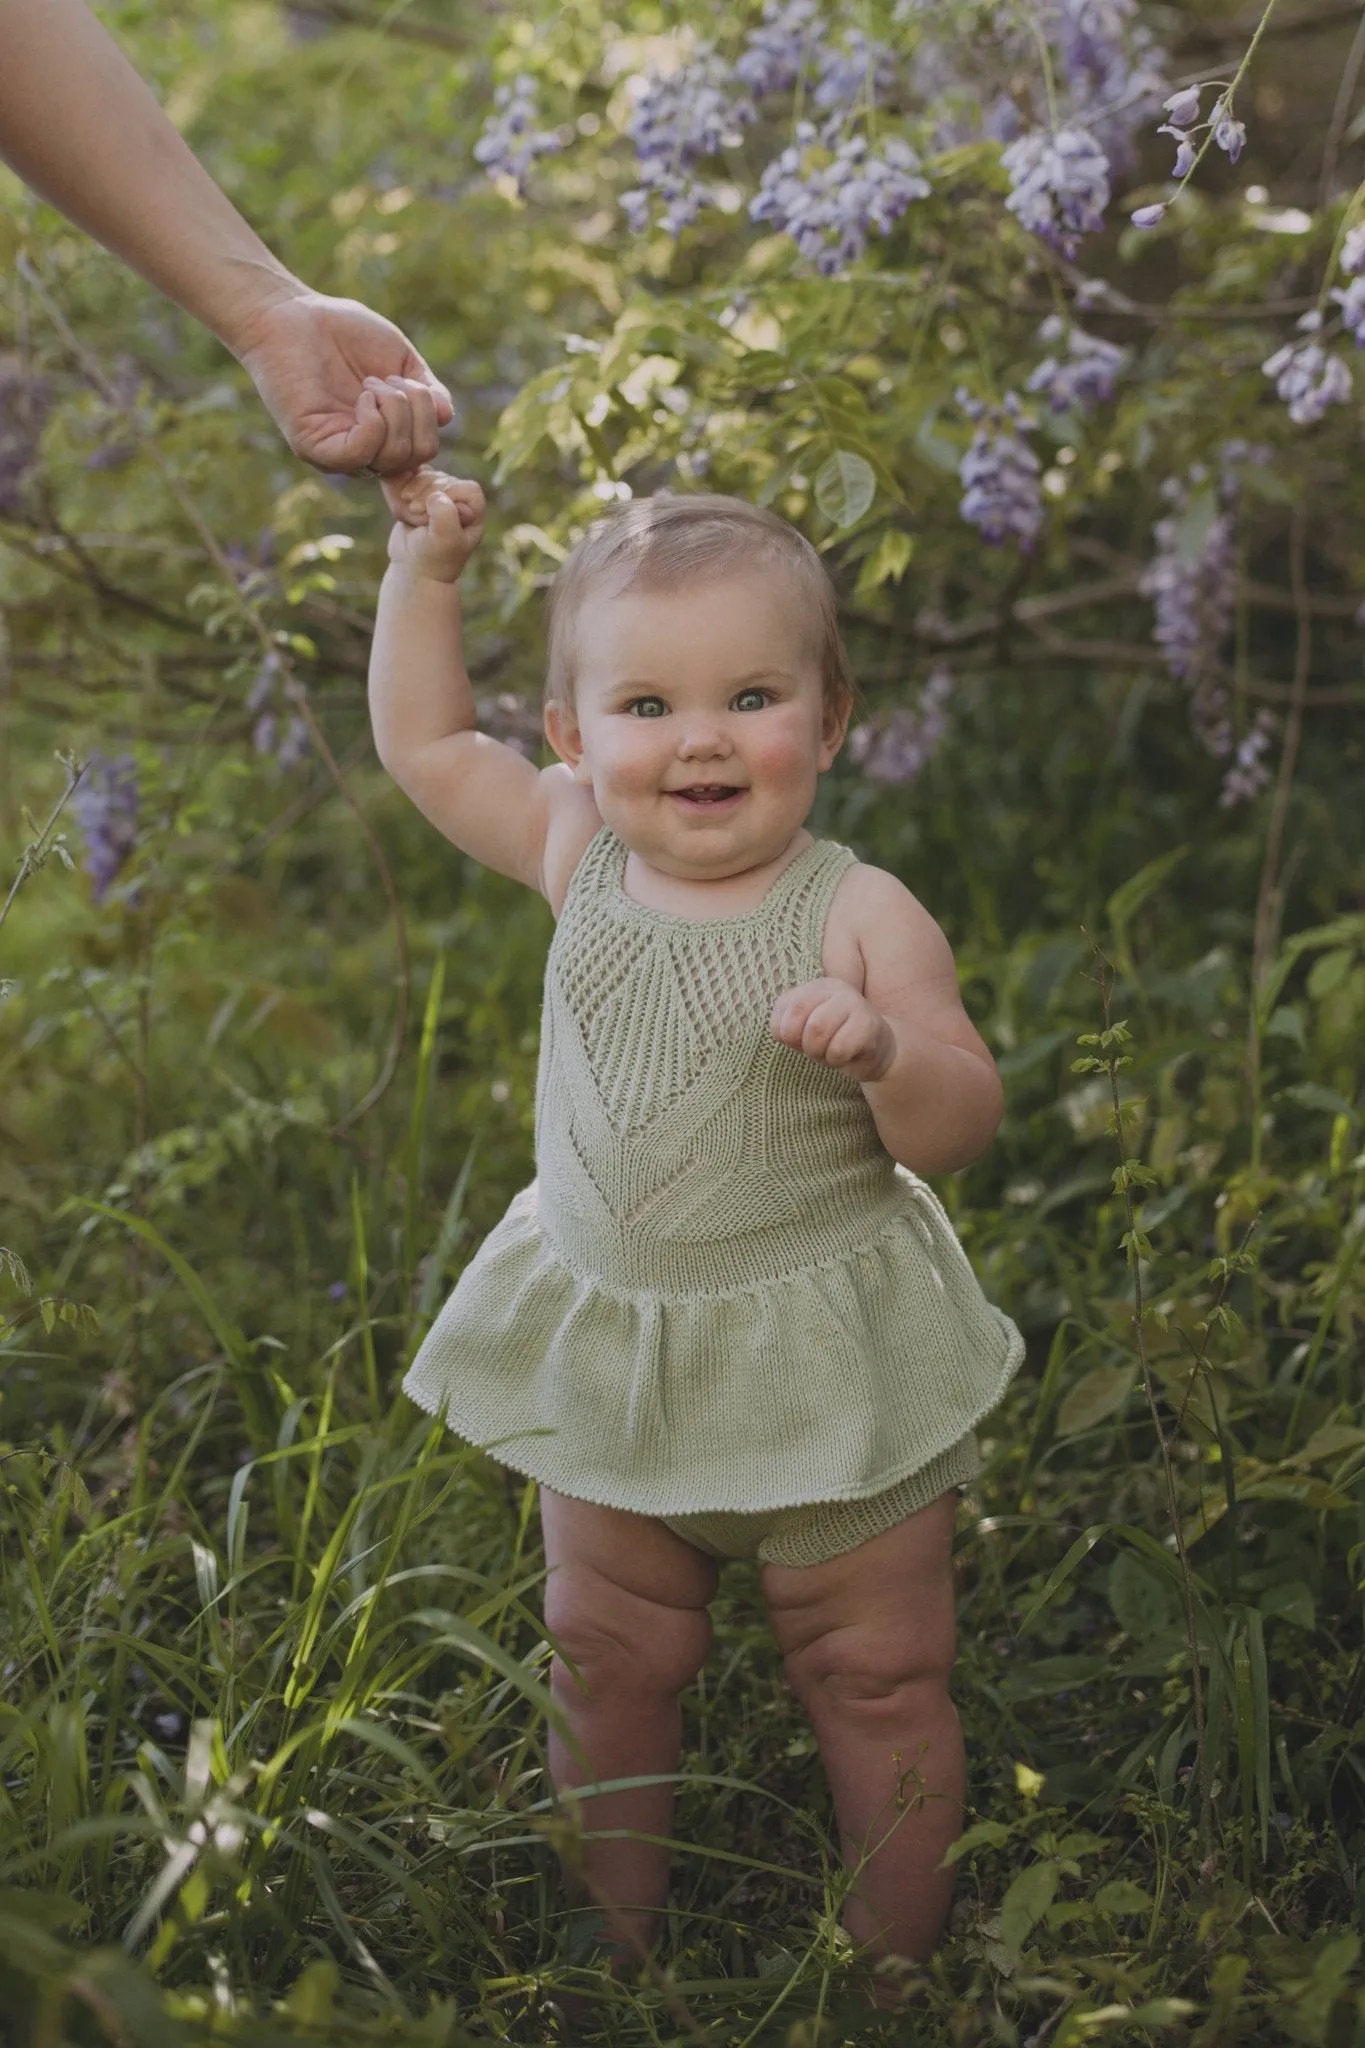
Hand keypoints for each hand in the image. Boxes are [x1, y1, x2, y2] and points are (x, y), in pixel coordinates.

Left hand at [232, 289, 452, 478]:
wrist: (293, 312)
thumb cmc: (344, 332)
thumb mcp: (400, 360)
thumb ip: (427, 391)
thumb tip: (445, 416)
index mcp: (384, 436)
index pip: (424, 454)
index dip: (430, 421)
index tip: (413, 384)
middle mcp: (363, 452)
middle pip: (417, 456)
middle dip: (416, 410)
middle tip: (388, 379)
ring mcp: (339, 454)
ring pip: (394, 457)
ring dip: (395, 410)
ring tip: (370, 382)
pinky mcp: (314, 448)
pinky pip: (361, 454)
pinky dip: (374, 423)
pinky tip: (363, 395)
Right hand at [387, 467, 484, 581]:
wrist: (413, 569)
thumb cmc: (434, 560)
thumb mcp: (444, 541)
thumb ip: (445, 516)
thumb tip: (436, 495)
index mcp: (474, 513)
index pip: (468, 488)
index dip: (449, 493)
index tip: (429, 509)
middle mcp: (460, 502)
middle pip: (445, 479)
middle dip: (426, 493)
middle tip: (415, 511)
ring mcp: (441, 497)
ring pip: (428, 476)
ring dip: (415, 490)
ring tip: (410, 511)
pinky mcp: (422, 496)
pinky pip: (413, 479)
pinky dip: (405, 487)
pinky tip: (403, 502)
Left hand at [770, 977, 895, 1082]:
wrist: (878, 1050)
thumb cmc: (834, 1039)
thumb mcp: (804, 1028)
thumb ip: (785, 1023)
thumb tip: (782, 1032)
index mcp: (816, 986)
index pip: (784, 1008)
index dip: (786, 1033)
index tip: (801, 1039)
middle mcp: (836, 988)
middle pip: (799, 1021)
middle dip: (803, 1045)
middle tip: (817, 1048)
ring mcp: (855, 1003)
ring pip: (817, 1032)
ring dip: (819, 1053)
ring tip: (830, 1051)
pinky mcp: (869, 1024)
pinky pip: (839, 1049)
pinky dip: (836, 1060)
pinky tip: (847, 1055)